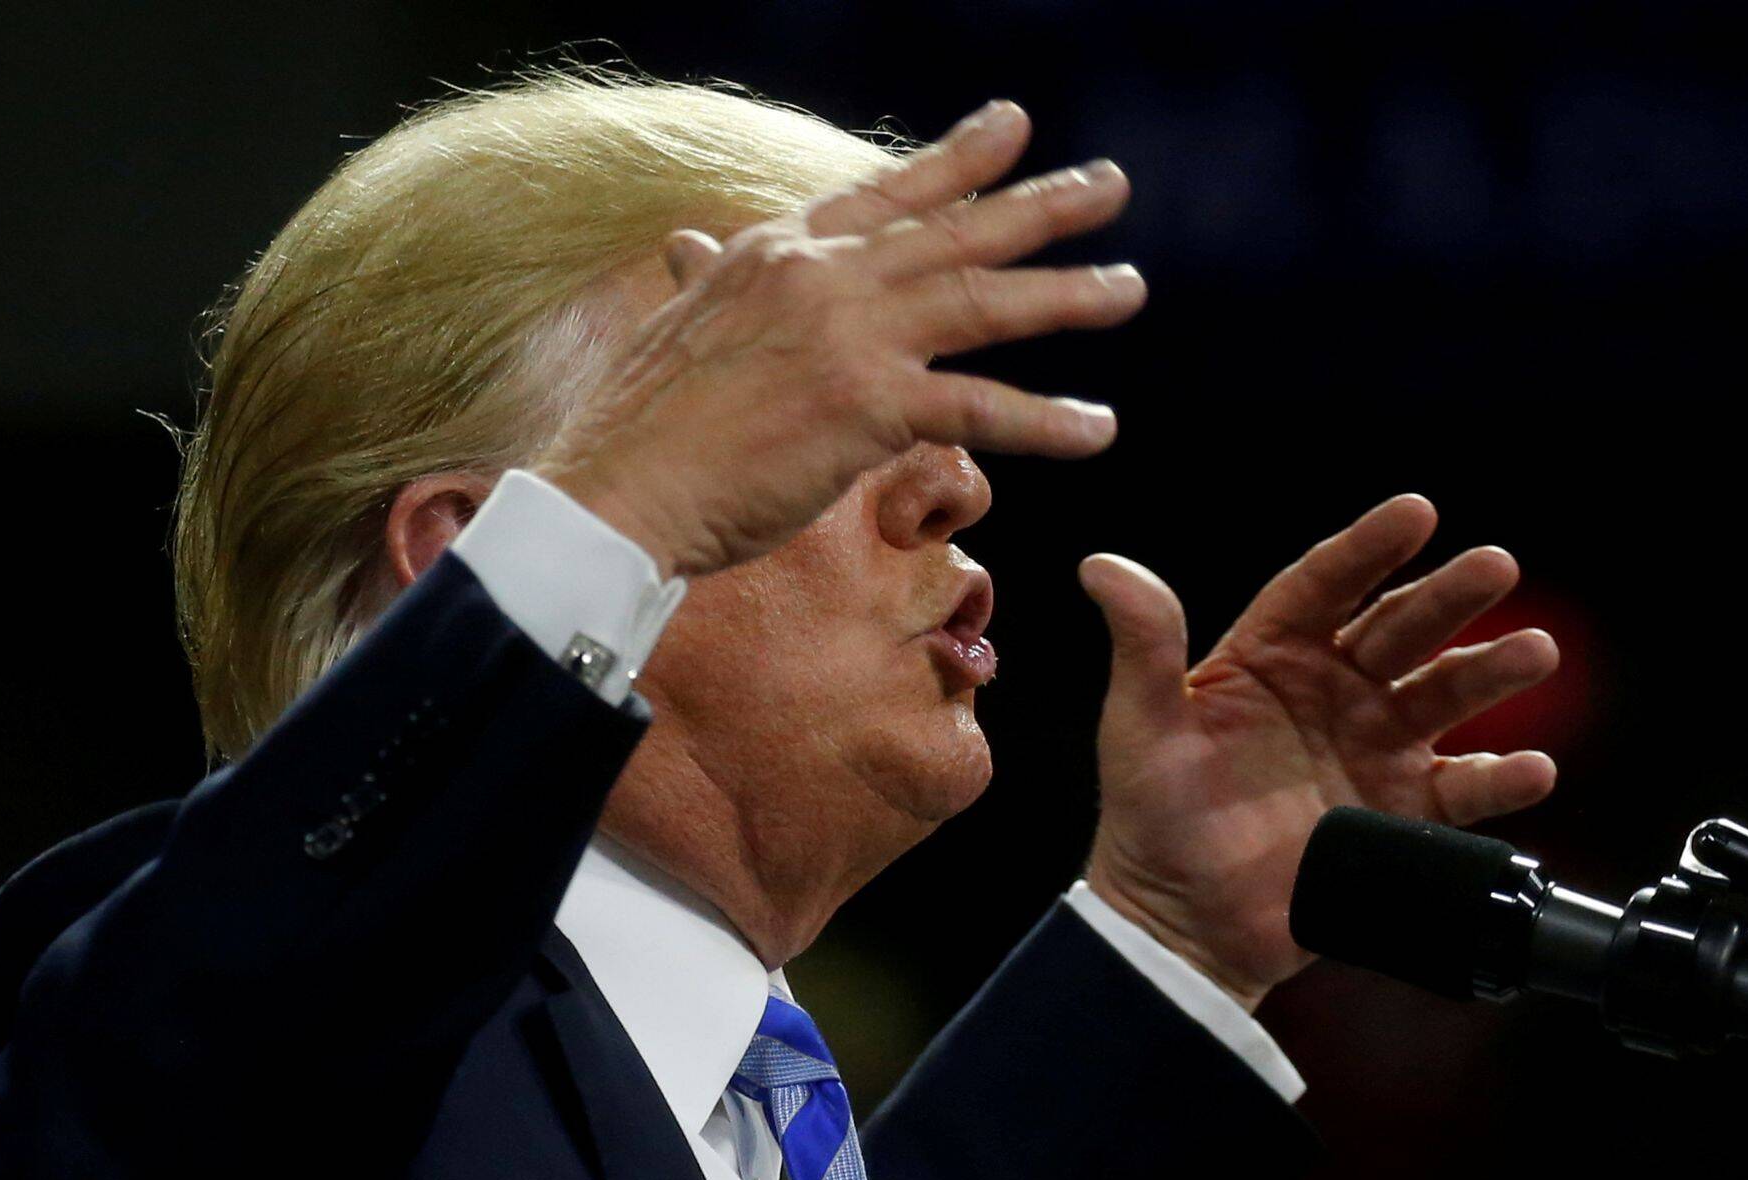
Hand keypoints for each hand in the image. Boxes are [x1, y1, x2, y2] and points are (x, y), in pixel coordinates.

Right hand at [530, 100, 1148, 577]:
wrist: (618, 485)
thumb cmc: (640, 422)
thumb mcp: (678, 324)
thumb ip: (704, 278)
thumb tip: (686, 245)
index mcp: (779, 249)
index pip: (886, 192)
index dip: (957, 159)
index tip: (1014, 126)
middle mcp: (824, 274)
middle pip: (955, 231)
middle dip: (1041, 207)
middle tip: (1110, 186)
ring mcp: (852, 335)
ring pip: (983, 304)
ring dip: (1066, 295)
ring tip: (1129, 288)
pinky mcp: (871, 407)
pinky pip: (981, 408)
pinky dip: (1046, 421)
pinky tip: (1098, 428)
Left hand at [1080, 495, 1558, 1009]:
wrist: (1181, 921)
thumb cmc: (1151, 815)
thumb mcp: (1138, 724)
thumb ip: (1142, 644)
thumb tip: (1101, 566)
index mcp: (1269, 656)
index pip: (1324, 586)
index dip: (1367, 548)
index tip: (1415, 512)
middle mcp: (1331, 692)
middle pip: (1397, 630)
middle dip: (1446, 597)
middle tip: (1495, 564)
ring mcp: (1372, 749)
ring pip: (1442, 696)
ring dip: (1490, 672)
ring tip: (1534, 651)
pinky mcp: (1401, 814)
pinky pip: (1461, 790)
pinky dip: (1500, 779)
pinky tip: (1531, 767)